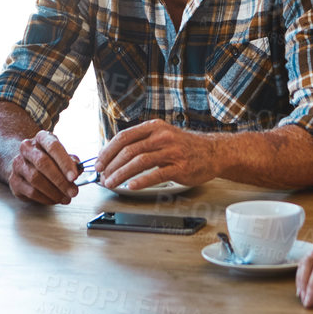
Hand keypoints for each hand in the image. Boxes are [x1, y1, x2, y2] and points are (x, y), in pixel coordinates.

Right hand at [8, 129, 81, 205]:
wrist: (26, 164)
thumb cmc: (49, 159)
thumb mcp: (62, 155)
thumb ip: (71, 161)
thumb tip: (78, 169)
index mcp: (42, 137)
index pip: (53, 146)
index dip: (64, 162)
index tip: (74, 176)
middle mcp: (27, 148)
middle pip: (43, 163)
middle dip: (60, 180)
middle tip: (73, 192)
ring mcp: (18, 164)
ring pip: (36, 179)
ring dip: (54, 191)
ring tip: (66, 198)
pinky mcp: (14, 181)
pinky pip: (31, 192)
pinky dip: (46, 198)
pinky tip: (55, 199)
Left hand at [96, 120, 221, 189]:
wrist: (213, 152)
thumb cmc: (185, 146)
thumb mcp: (163, 136)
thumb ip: (142, 142)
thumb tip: (115, 155)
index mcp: (154, 127)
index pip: (124, 137)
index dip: (108, 151)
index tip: (99, 163)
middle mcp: (162, 136)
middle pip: (129, 149)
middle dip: (111, 165)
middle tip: (103, 176)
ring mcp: (172, 151)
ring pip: (139, 161)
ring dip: (121, 174)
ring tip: (111, 183)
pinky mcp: (180, 166)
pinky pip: (156, 174)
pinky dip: (141, 181)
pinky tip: (131, 186)